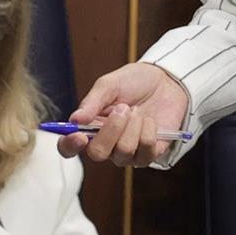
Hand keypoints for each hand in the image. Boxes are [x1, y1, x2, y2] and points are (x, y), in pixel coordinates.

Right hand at [57, 61, 189, 167]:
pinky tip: (150, 121)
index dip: (70, 146)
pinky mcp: (150, 153)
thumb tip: (74, 120)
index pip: (69, 147)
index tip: (79, 135)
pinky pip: (145, 152)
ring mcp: (128, 151)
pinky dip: (149, 131)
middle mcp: (107, 143)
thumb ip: (92, 102)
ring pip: (123, 152)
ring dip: (133, 126)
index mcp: (90, 127)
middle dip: (112, 129)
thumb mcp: (110, 84)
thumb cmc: (134, 82)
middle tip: (123, 108)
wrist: (166, 80)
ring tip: (138, 111)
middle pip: (98, 153)